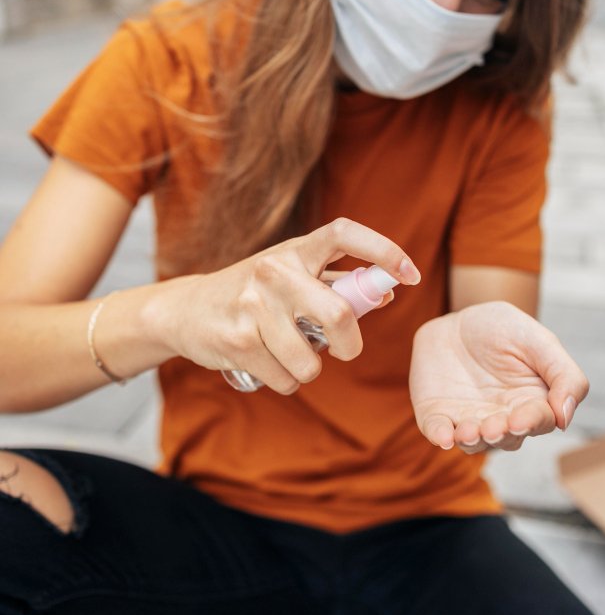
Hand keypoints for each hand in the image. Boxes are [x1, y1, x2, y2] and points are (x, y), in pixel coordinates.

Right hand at [152, 217, 419, 393]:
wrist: (184, 310)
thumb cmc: (252, 293)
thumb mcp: (290, 275)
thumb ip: (335, 282)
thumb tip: (386, 292)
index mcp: (294, 250)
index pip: (344, 234)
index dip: (383, 251)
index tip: (411, 274)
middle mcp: (274, 271)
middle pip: (338, 315)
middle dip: (352, 346)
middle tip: (346, 351)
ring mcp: (253, 306)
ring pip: (311, 361)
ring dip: (310, 369)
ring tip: (291, 354)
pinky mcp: (237, 340)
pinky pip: (287, 379)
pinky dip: (286, 381)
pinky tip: (268, 362)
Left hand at [409, 301, 588, 453]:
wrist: (459, 321)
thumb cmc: (506, 329)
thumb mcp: (540, 341)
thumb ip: (564, 375)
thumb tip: (565, 417)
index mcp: (532, 403)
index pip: (538, 421)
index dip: (530, 423)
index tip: (520, 420)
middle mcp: (502, 418)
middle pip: (505, 438)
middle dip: (499, 435)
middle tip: (493, 428)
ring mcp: (469, 419)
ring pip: (472, 442)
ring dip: (471, 440)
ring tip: (468, 431)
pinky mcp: (439, 414)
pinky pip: (438, 430)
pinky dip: (440, 435)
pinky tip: (443, 436)